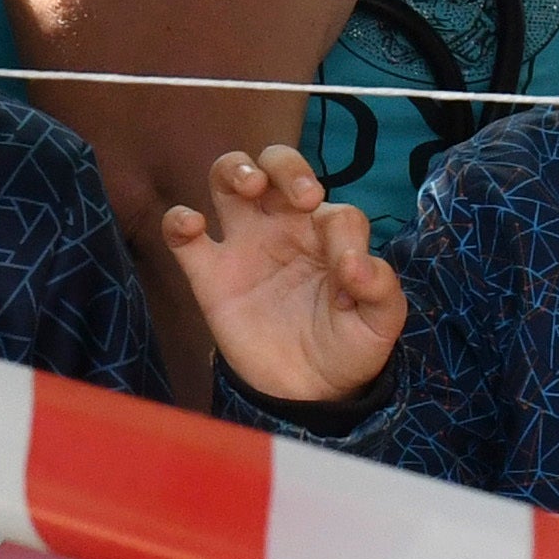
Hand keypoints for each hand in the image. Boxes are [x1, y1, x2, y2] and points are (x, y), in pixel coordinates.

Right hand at [158, 146, 405, 403]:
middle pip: (277, 166)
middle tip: (301, 197)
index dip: (344, 236)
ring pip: (228, 179)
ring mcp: (244, 246)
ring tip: (250, 186)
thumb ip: (380, 290)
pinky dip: (178, 221)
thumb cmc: (346, 347)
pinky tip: (193, 226)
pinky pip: (183, 236)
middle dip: (286, 166)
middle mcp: (285, 228)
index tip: (347, 275)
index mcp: (328, 235)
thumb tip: (357, 266)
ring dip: (235, 169)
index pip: (335, 213)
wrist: (305, 393)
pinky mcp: (210, 275)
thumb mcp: (380, 323)